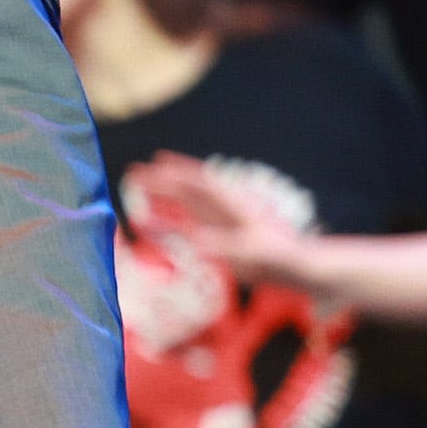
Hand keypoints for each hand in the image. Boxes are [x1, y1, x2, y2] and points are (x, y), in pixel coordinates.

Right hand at [124, 153, 315, 285]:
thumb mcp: (254, 253)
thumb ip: (227, 248)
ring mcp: (215, 224)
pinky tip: (145, 225)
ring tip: (133, 191)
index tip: (157, 160)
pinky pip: (181, 229)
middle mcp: (220, 210)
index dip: (180, 170)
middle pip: (185, 192)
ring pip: (181, 208)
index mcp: (233, 204)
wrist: (294, 267)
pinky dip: (162, 225)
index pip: (202, 183)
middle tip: (132, 172)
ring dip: (158, 200)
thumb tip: (196, 244)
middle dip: (160, 182)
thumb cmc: (280, 257)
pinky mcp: (212, 240)